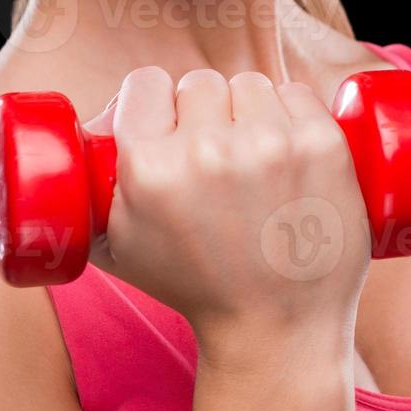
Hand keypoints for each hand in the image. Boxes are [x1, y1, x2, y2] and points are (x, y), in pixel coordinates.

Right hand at [82, 67, 371, 363]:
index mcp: (149, 168)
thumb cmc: (197, 288)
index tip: (170, 128)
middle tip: (217, 158)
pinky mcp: (322, 144)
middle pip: (200, 83)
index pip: (145, 83)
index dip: (156, 105)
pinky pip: (297, 92)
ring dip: (250, 112)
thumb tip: (88, 125)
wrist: (277, 328)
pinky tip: (289, 153)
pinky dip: (293, 114)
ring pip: (250, 84)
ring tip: (255, 160)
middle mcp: (208, 150)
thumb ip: (91, 185)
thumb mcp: (118, 245)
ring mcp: (271, 144)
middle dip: (206, 114)